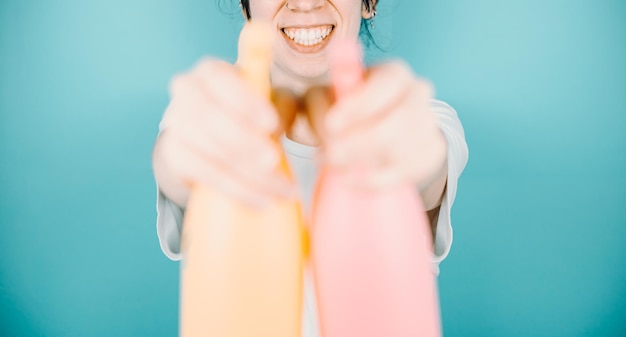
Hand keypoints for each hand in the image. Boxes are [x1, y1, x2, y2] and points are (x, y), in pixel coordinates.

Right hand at [152, 58, 296, 208]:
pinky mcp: (174, 154)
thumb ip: (281, 105)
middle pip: (209, 118)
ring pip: (208, 151)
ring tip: (280, 190)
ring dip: (247, 174)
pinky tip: (261, 200)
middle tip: (273, 161)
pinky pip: (204, 175)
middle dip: (244, 142)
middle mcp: (186, 91)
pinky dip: (235, 190)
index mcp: (211, 71)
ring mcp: (175, 123)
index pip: (221, 80)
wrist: (207, 138)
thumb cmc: (247, 112)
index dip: (245, 103)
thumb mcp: (269, 102)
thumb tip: (277, 129)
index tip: (271, 124)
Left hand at [320, 60, 447, 192]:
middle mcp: (417, 93)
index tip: (332, 125)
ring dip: (370, 163)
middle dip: (365, 141)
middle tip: (333, 156)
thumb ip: (321, 108)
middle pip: (403, 118)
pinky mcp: (432, 151)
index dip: (361, 105)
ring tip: (339, 170)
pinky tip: (355, 181)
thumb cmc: (345, 110)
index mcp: (393, 73)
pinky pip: (413, 169)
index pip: (387, 83)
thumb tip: (329, 130)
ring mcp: (429, 122)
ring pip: (407, 147)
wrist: (372, 133)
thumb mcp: (326, 100)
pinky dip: (381, 179)